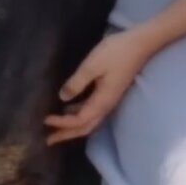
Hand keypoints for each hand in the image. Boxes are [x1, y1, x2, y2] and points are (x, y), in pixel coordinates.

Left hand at [44, 29, 149, 145]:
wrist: (140, 45)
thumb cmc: (116, 52)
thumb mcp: (92, 65)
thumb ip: (77, 83)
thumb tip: (62, 98)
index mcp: (102, 101)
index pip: (79, 120)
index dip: (61, 122)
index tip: (45, 120)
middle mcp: (107, 106)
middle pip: (85, 127)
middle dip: (66, 134)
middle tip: (48, 140)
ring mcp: (110, 100)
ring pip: (89, 121)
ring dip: (72, 126)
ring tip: (56, 127)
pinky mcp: (110, 93)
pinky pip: (92, 111)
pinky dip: (79, 114)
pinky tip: (70, 108)